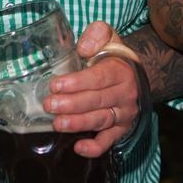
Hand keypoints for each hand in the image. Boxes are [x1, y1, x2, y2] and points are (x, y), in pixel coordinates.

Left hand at [48, 21, 143, 156]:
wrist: (132, 74)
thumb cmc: (112, 56)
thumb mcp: (107, 37)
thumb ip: (97, 34)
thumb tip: (84, 48)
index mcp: (121, 70)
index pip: (99, 78)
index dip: (77, 83)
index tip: (55, 85)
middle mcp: (126, 93)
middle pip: (97, 100)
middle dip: (72, 104)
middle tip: (49, 105)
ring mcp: (124, 113)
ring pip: (101, 120)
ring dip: (79, 123)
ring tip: (58, 124)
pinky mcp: (121, 129)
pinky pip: (110, 140)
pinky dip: (96, 147)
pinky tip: (79, 147)